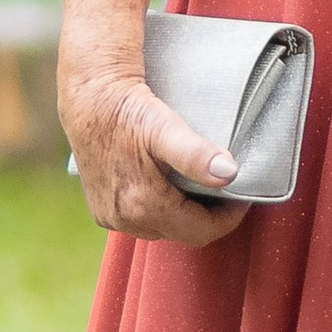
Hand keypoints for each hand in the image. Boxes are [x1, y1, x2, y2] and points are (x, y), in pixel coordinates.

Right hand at [61, 55, 250, 243]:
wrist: (88, 99)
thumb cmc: (126, 111)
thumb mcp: (164, 128)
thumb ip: (195, 154)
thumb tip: (229, 174)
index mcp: (143, 206)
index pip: (201, 231)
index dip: (228, 217)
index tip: (243, 197)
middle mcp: (124, 220)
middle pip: (183, 233)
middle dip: (208, 216)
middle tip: (226, 191)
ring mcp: (110, 218)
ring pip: (163, 229)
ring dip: (184, 214)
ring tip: (201, 187)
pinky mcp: (102, 211)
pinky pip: (141, 222)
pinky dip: (161, 211)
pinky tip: (171, 188)